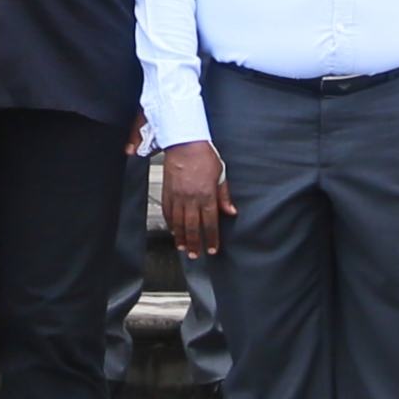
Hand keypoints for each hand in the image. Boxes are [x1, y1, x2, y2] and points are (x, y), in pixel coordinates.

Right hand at [161, 140, 230, 260]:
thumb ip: (224, 195)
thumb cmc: (204, 156)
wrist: (184, 143)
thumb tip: (231, 211)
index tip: (212, 248)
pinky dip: (170, 224)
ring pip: (178, 223)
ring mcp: (177, 196)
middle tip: (196, 255)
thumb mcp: (221, 174)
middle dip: (195, 244)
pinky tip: (173, 231)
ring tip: (184, 248)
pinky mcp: (167, 192)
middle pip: (193, 227)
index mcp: (206, 195)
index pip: (210, 223)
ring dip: (181, 238)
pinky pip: (167, 212)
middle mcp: (191, 198)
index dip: (211, 238)